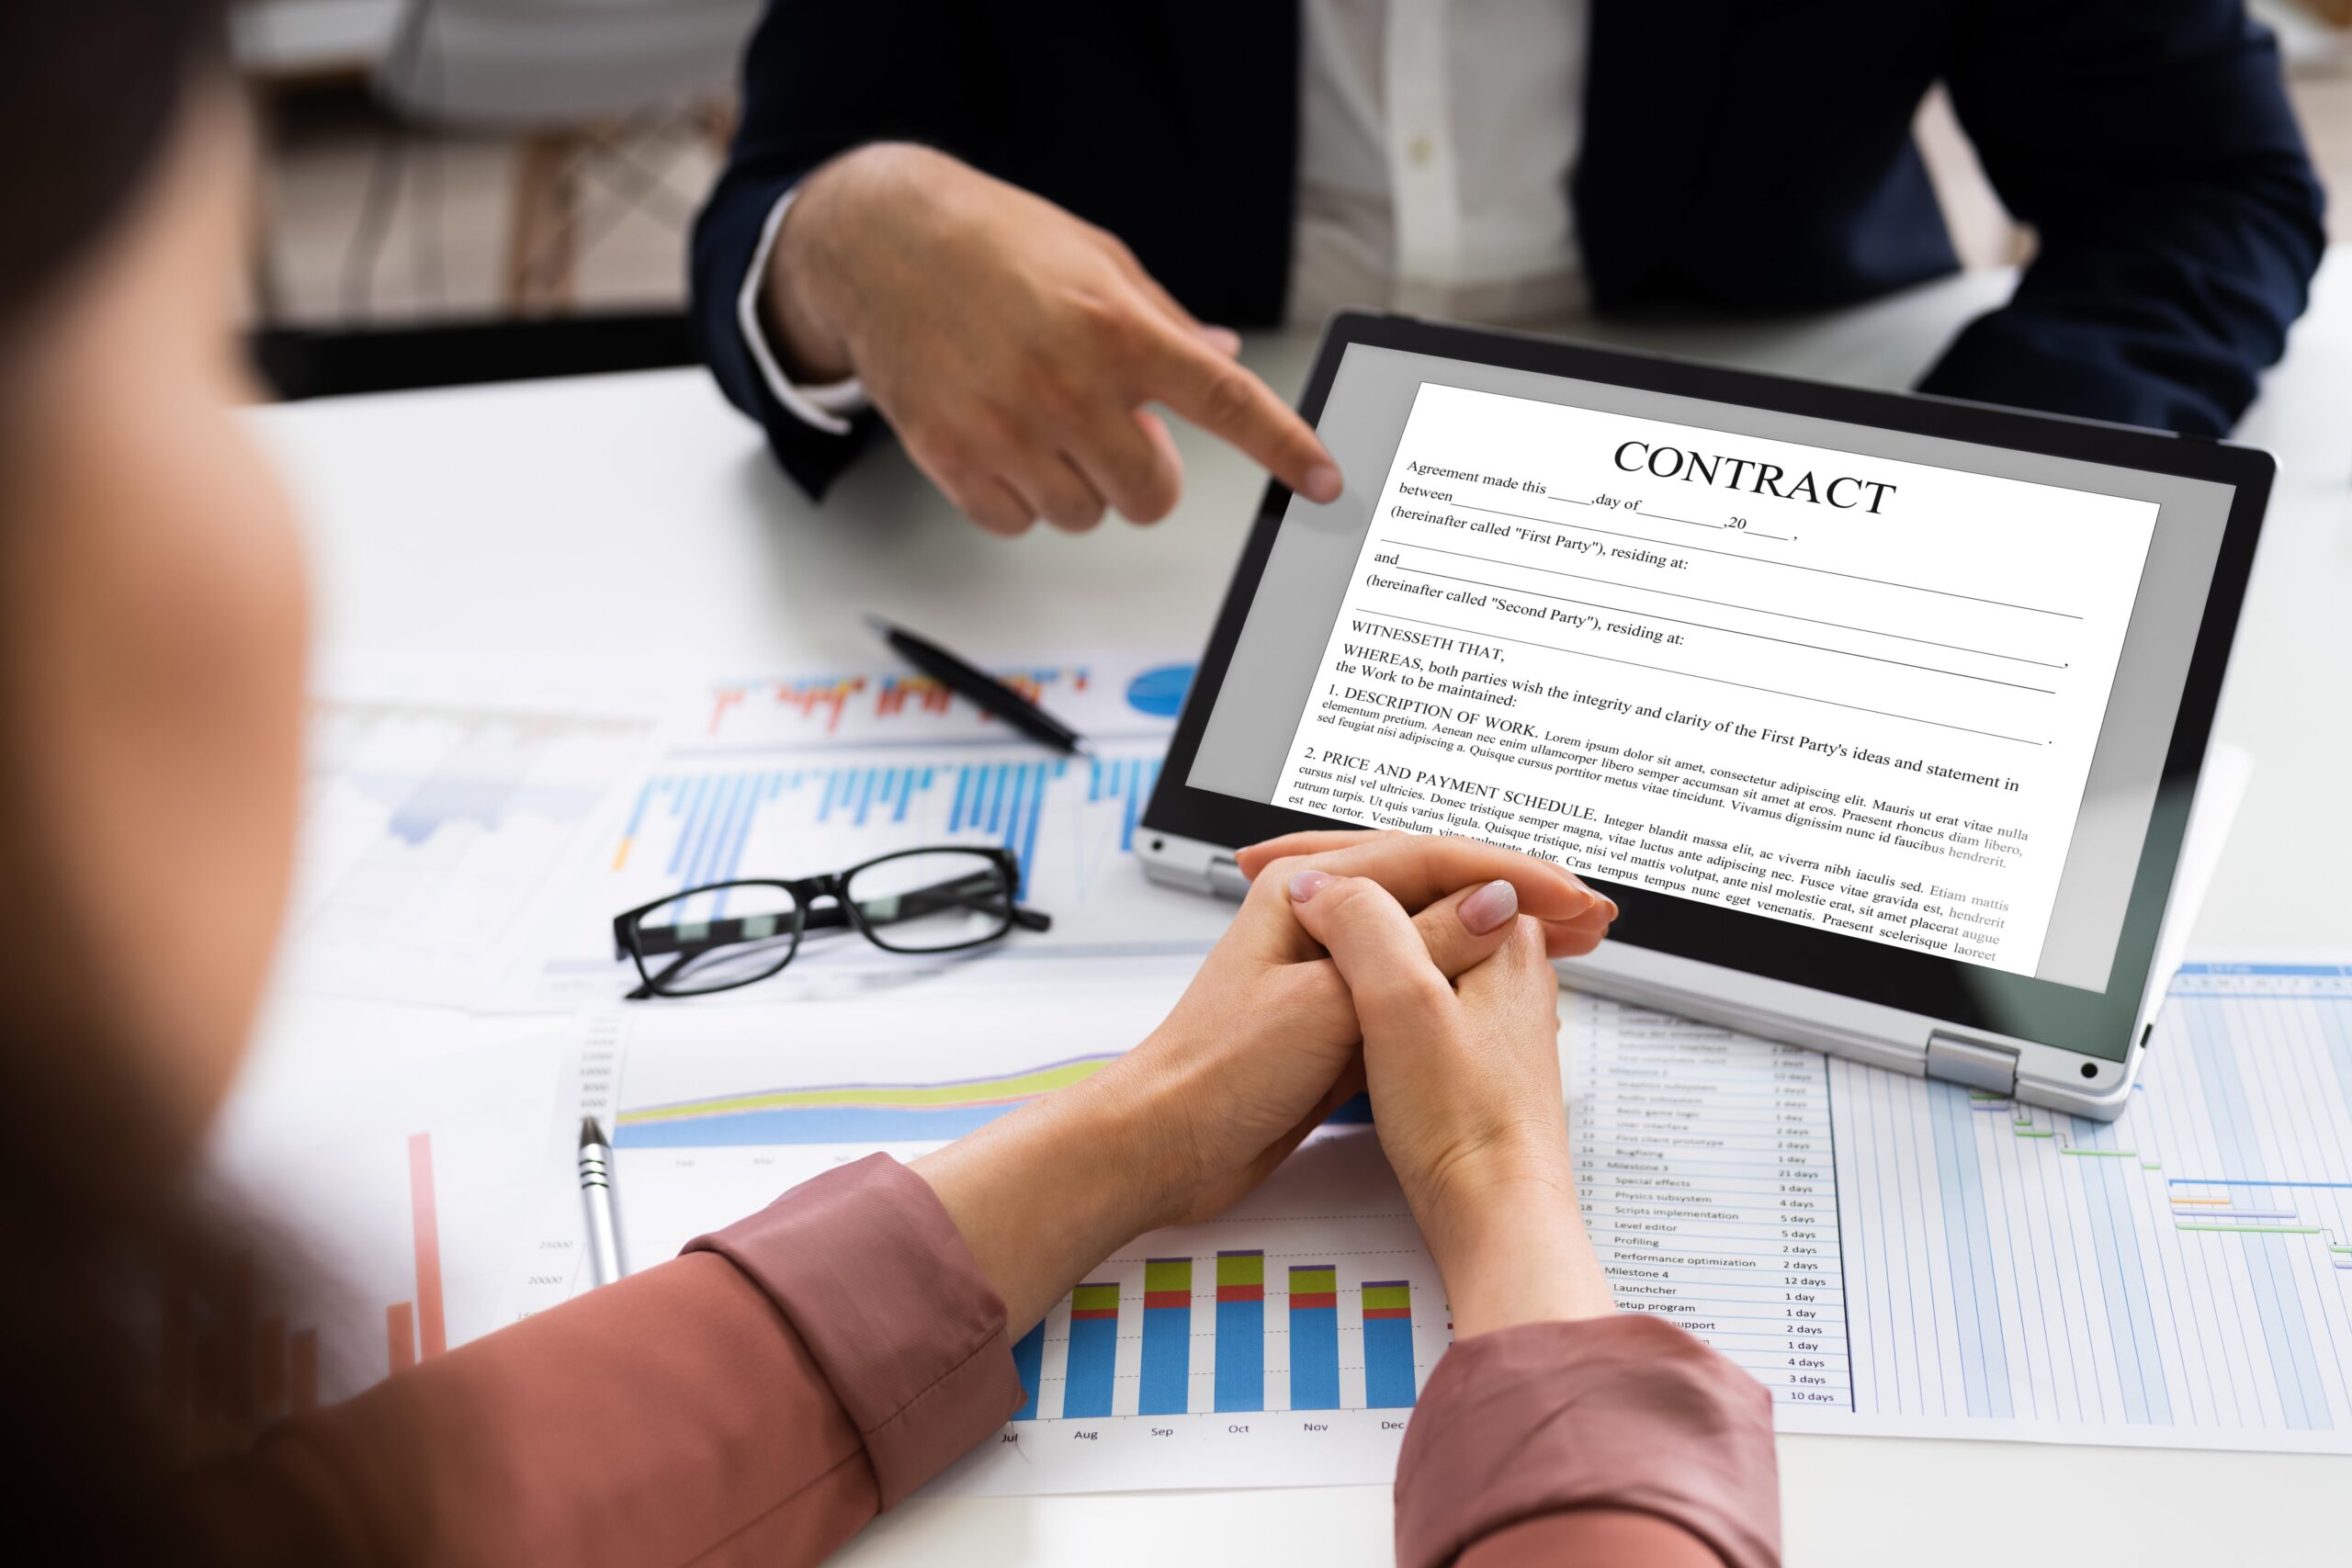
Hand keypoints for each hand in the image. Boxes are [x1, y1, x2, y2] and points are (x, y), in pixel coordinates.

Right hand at [766, 143, 1341, 535]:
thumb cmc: (994, 244)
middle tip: (1111, 430)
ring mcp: (1007, 429)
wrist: (881, 242)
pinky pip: (1018, 524)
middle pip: (1150, 497)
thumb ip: (1166, 323)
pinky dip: (1019, 499)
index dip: (1284, 447)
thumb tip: (1226, 364)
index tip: (1325, 480)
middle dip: (1142, 477)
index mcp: (1118, 330)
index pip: (1225, 404)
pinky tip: (1001, 441)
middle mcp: (1067, 386)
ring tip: (1041, 420)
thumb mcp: (1099, 261)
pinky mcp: (953, 459)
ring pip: (1083, 515)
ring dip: (1077, 484)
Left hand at [913, 833, 1607, 1329]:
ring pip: (1433, 936)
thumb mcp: (1332, 1004)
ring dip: (1501, 937)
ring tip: (1570, 946)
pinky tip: (1509, 998)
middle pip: (1438, 889)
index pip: (1432, 860)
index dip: (1514, 875)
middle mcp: (1318, 919)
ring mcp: (1328, 970)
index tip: (1577, 900)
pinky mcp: (1333, 1022)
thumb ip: (1416, 950)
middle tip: (1591, 916)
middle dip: (1519, 896)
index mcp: (1307, 893)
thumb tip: (1491, 904)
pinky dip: (1468, 983)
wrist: (1161, 1147)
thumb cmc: (1218, 1074)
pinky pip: (1417, 985)